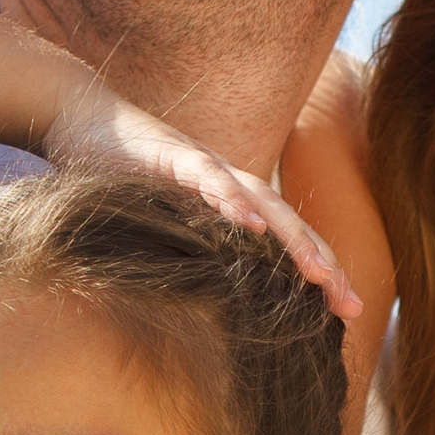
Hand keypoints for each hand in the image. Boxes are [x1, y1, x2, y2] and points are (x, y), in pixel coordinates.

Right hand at [45, 84, 362, 317]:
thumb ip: (193, 254)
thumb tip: (210, 309)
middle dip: (324, 267)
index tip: (348, 316)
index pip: (288, 242)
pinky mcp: (172, 155)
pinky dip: (231, 200)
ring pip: (262, 203)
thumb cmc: (124, 176)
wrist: (84, 117)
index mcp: (235, 204)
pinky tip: (250, 225)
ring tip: (319, 274)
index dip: (321, 275)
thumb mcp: (165, 222)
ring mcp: (207, 167)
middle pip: (290, 227)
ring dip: (292, 239)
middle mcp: (232, 185)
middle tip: (351, 307)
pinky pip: (208, 178)